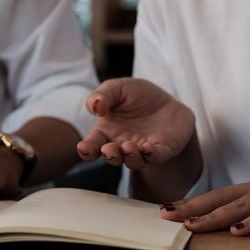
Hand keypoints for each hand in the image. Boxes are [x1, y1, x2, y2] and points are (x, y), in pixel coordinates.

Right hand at [77, 78, 194, 169]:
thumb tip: (96, 107)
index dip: (87, 150)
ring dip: (130, 157)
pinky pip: (157, 156)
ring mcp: (142, 149)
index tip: (83, 148)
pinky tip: (148, 148)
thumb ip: (102, 95)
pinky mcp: (163, 149)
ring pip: (134, 161)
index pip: (93, 145)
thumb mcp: (116, 88)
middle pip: (113, 157)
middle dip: (110, 155)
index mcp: (106, 132)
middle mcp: (122, 145)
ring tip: (128, 147)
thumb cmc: (136, 96)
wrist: (165, 100)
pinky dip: (153, 155)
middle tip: (108, 149)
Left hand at [160, 168, 249, 235]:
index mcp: (249, 188)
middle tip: (166, 215)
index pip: (213, 196)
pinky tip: (238, 231)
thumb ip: (247, 207)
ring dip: (213, 216)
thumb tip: (221, 222)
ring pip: (238, 207)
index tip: (165, 209)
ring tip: (192, 224)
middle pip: (218, 199)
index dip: (189, 202)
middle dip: (190, 207)